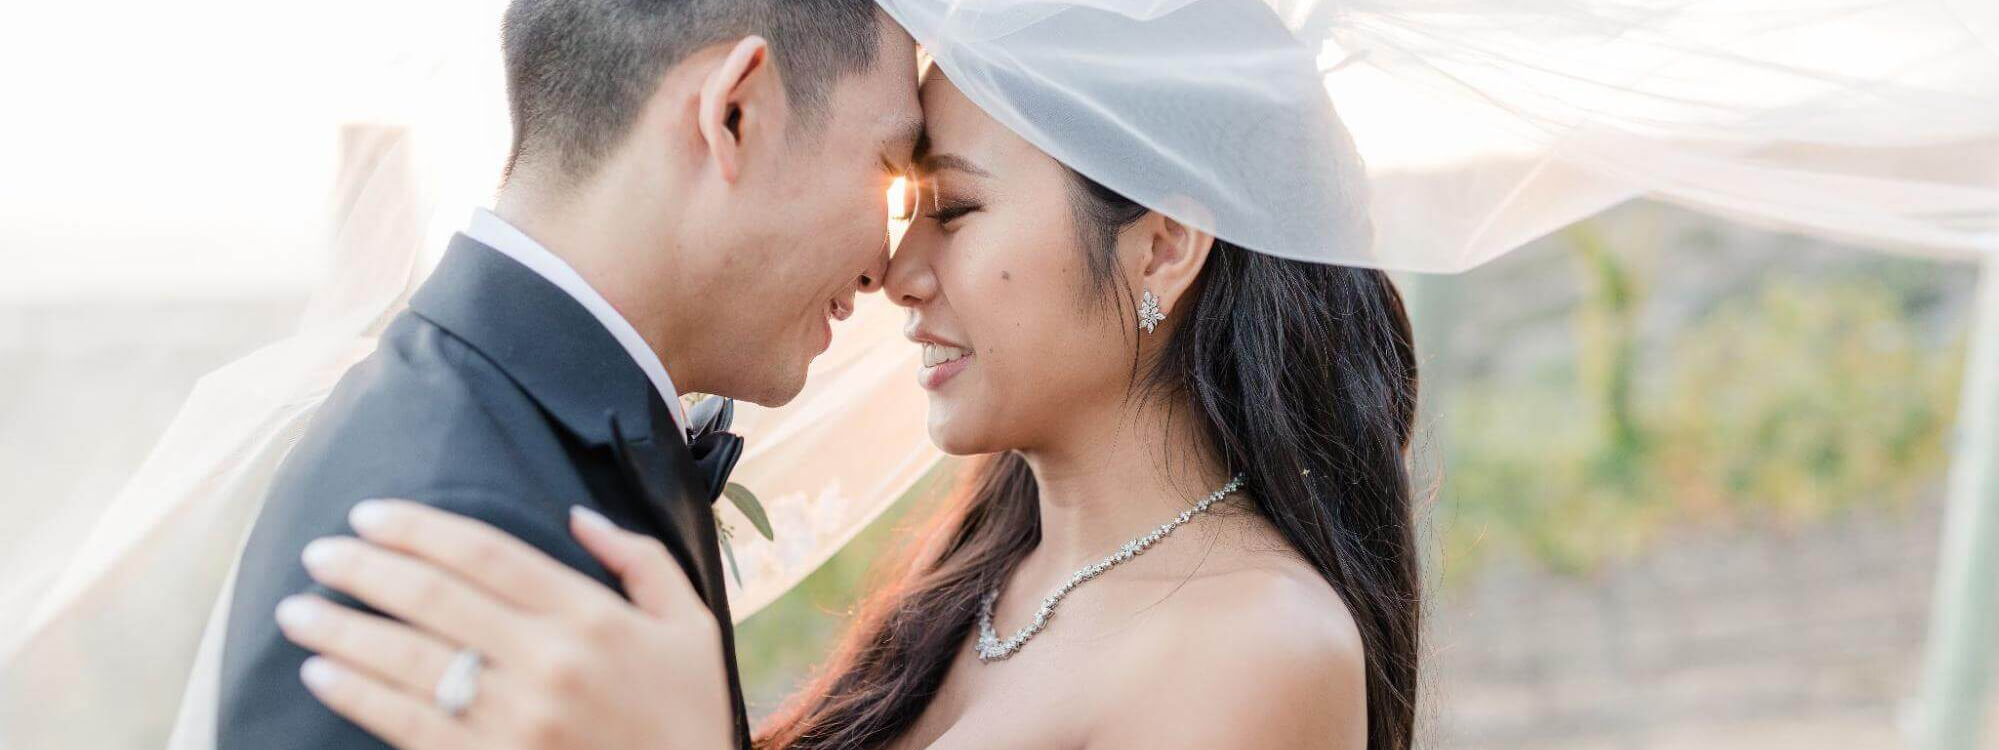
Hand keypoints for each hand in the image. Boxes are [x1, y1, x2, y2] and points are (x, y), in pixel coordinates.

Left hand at [275, 499, 733, 749]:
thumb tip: (577, 516)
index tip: (369, 514)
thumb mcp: (692, 626)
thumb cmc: (689, 714)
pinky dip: (356, 695)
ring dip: (341, 630)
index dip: (418, 529)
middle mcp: (548, 662)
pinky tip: (320, 673)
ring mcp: (515, 721)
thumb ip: (641, 562)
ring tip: (296, 611)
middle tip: (317, 553)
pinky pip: (407, 725)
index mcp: (592, 618)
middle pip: (434, 599)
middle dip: (363, 570)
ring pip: (407, 661)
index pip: (485, 554)